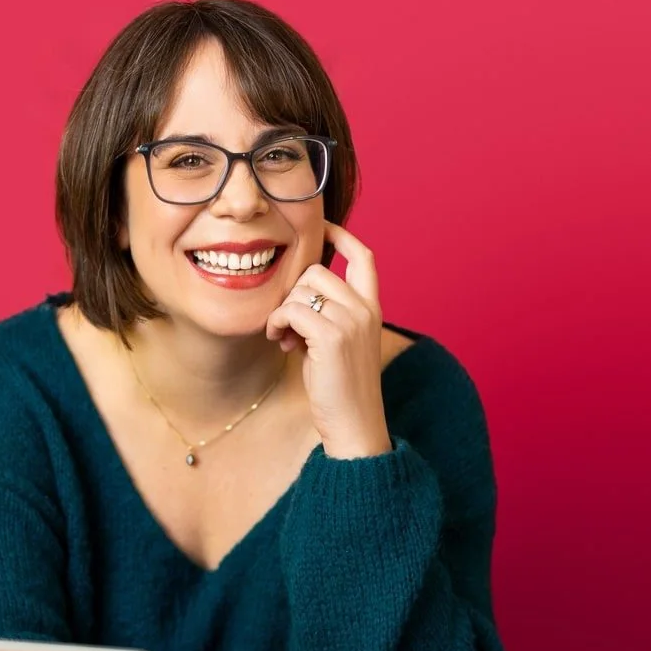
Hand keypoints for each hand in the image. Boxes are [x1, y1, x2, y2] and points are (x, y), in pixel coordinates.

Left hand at [265, 220, 392, 457]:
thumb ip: (325, 315)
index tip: (321, 228)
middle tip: (287, 325)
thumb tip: (292, 299)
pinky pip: (291, 311)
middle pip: (317, 271)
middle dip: (293, 294)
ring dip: (283, 312)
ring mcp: (351, 320)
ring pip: (301, 290)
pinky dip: (277, 323)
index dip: (341, 235)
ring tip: (284, 338)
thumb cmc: (341, 387)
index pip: (363, 256)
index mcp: (372, 307)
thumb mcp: (339, 342)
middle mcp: (366, 309)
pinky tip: (280, 341)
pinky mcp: (332, 336)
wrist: (354, 423)